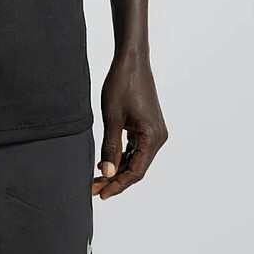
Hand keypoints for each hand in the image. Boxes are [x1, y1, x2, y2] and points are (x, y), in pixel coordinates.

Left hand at [92, 50, 167, 199]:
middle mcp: (158, 137)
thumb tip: (107, 174)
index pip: (136, 171)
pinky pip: (135, 147)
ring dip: (118, 168)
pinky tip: (107, 162)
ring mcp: (154, 131)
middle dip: (116, 179)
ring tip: (97, 178)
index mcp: (153, 137)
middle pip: (136, 167)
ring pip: (135, 158)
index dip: (118, 185)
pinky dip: (122, 155)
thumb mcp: (112, 117)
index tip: (101, 194)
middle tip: (95, 189)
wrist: (131, 60)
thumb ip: (110, 147)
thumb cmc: (122, 84)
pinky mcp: (147, 125)